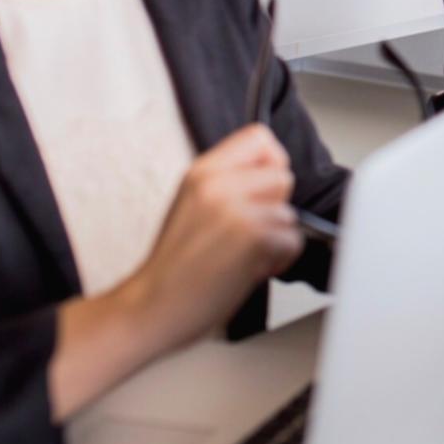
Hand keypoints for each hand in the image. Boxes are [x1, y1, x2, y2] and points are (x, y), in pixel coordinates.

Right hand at [125, 125, 303, 352]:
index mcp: (202, 171)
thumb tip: (275, 174)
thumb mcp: (193, 204)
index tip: (261, 190)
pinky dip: (278, 261)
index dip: (271, 163)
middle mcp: (218, 184)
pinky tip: (248, 269)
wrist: (150, 307)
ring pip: (290, 214)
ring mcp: (235, 209)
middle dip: (274, 207)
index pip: (259, 137)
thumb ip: (229, 183)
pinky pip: (292, 242)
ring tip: (242, 255)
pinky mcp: (252, 237)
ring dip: (275, 240)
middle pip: (283, 176)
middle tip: (246, 231)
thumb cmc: (173, 266)